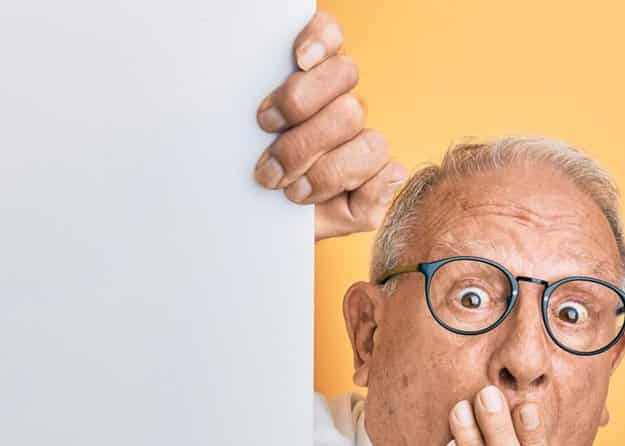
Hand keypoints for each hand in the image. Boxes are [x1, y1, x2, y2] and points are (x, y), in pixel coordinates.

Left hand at [252, 10, 406, 240]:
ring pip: (366, 137)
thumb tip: (286, 100)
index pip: (330, 36)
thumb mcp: (237, 157)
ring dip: (324, 169)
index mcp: (309, 81)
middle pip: (346, 90)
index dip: (321, 40)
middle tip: (268, 163)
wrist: (261, 230)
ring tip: (289, 189)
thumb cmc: (252, 187)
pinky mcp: (379, 180)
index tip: (298, 60)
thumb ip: (245, 128)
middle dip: (302, 132)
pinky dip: (364, 187)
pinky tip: (339, 197)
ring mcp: (363, 141)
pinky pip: (387, 174)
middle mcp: (341, 103)